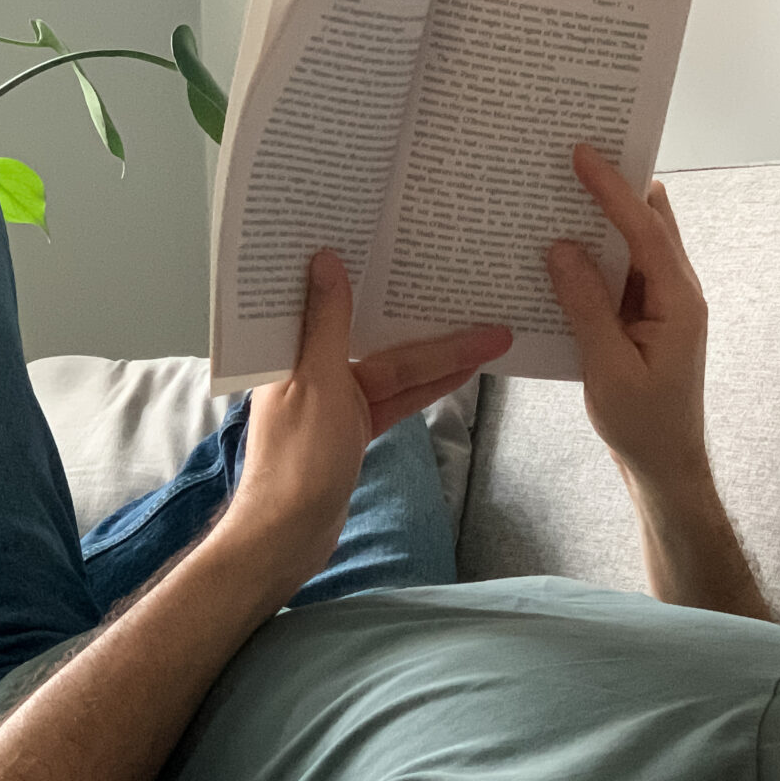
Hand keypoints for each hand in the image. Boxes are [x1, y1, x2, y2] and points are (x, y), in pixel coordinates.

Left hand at [224, 250, 510, 587]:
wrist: (289, 536)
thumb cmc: (296, 461)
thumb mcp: (315, 383)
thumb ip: (327, 323)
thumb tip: (325, 260)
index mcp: (291, 350)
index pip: (336, 300)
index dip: (370, 273)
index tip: (400, 244)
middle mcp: (310, 369)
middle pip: (378, 338)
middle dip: (429, 323)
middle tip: (474, 295)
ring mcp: (334, 400)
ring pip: (396, 370)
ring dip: (441, 356)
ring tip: (490, 335)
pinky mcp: (352, 428)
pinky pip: (396, 398)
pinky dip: (428, 387)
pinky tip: (464, 372)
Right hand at [547, 144, 708, 488]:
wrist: (666, 466)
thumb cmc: (643, 425)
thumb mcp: (607, 367)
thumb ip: (586, 305)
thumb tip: (561, 249)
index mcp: (678, 301)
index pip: (645, 229)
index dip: (613, 188)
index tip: (583, 153)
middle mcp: (677, 292)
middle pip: (650, 223)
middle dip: (615, 188)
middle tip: (573, 156)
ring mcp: (663, 304)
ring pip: (634, 245)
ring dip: (601, 222)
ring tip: (559, 194)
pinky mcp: (646, 318)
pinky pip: (621, 273)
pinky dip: (594, 257)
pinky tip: (560, 253)